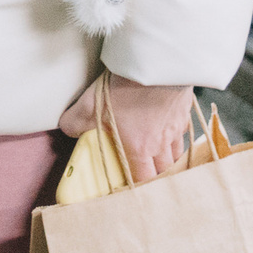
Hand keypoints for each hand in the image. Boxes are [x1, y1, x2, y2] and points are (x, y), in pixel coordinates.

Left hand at [59, 73, 194, 182]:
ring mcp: (176, 127)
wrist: (156, 63)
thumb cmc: (125, 87)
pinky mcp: (185, 111)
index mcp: (139, 148)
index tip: (133, 190)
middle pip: (164, 171)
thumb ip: (75, 122)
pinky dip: (176, 136)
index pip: (143, 179)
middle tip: (148, 176)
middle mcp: (161, 143)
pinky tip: (169, 130)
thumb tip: (67, 129)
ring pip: (177, 154)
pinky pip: (183, 132)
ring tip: (160, 159)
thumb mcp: (90, 104)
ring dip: (169, 159)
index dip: (139, 188)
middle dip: (157, 177)